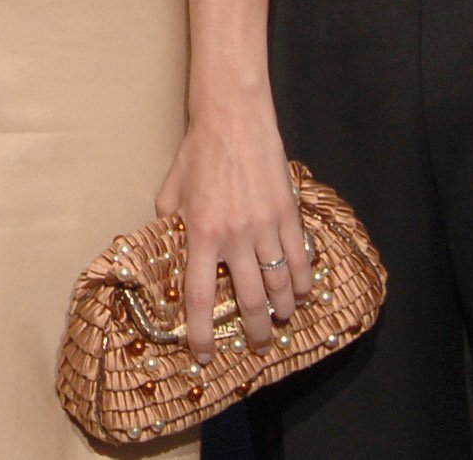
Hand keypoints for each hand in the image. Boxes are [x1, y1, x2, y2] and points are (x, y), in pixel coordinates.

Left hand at [155, 96, 306, 352]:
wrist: (233, 117)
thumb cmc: (198, 151)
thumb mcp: (171, 189)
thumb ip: (169, 223)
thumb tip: (167, 247)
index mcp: (201, 232)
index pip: (200, 296)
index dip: (200, 332)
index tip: (203, 354)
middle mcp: (236, 236)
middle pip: (248, 300)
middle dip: (254, 330)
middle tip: (257, 346)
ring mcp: (266, 226)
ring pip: (280, 284)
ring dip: (283, 310)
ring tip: (281, 321)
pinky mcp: (289, 213)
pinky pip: (301, 257)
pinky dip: (304, 280)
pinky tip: (304, 292)